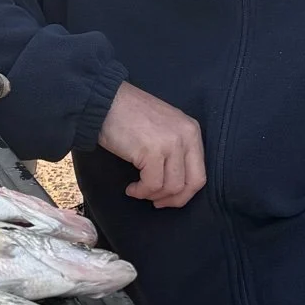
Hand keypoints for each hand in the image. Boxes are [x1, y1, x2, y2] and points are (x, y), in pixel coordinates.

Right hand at [98, 81, 205, 208]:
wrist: (105, 101)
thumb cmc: (128, 115)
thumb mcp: (163, 127)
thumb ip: (176, 149)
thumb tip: (174, 183)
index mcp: (191, 130)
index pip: (199, 173)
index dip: (185, 193)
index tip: (168, 198)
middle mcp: (186, 136)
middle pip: (192, 183)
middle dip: (174, 200)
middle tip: (156, 203)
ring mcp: (171, 143)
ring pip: (171, 187)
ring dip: (153, 195)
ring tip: (138, 190)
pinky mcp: (152, 151)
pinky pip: (152, 184)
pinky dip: (141, 191)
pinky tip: (131, 188)